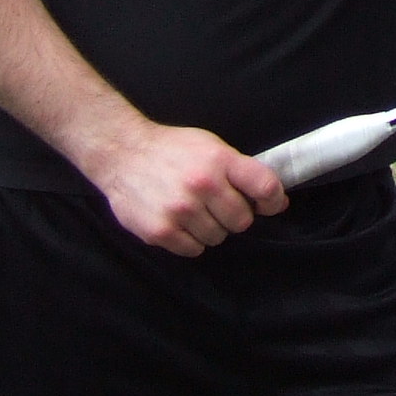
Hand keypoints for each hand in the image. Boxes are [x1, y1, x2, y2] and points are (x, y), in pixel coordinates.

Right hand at [84, 121, 287, 254]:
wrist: (122, 154)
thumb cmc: (170, 150)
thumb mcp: (210, 146)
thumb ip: (239, 170)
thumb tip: (272, 198)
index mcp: (219, 160)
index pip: (264, 186)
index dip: (273, 200)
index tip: (270, 205)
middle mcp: (202, 185)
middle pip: (242, 220)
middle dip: (234, 216)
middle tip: (217, 205)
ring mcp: (180, 210)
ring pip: (218, 237)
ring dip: (210, 228)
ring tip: (192, 210)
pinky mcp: (161, 231)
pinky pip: (193, 249)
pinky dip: (190, 240)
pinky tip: (178, 221)